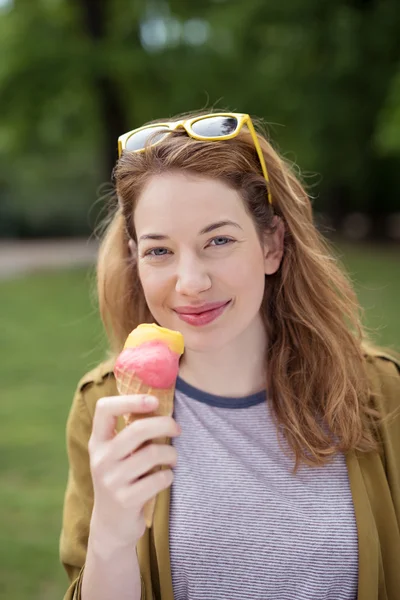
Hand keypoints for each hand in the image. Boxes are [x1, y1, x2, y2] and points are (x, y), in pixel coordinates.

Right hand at [88, 394, 179, 551]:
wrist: (111, 525)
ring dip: (171, 453)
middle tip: (177, 428)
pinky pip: (159, 478)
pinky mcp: (125, 500)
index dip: (130, 400)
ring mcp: (111, 481)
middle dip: (165, 424)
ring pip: (153, 453)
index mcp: (98, 442)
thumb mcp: (116, 454)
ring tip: (173, 458)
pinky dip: (169, 475)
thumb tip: (161, 404)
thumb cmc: (122, 479)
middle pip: (138, 429)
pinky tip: (165, 477)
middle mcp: (100, 459)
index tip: (154, 401)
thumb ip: (130, 432)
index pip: (104, 409)